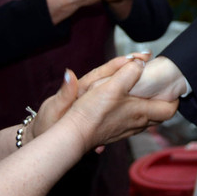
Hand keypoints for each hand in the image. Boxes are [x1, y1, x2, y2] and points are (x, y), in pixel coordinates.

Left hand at [23, 53, 153, 144]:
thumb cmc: (47, 124)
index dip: (122, 63)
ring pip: (118, 90)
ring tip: (154, 81)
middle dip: (133, 67)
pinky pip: (115, 104)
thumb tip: (69, 74)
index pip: (105, 71)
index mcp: (83, 88)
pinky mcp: (97, 112)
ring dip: (134, 83)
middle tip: (150, 59)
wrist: (42, 139)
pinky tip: (143, 103)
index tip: (139, 57)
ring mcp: (95, 101)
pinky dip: (128, 101)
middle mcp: (91, 92)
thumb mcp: (54, 109)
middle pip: (115, 76)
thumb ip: (64, 93)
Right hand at [64, 56, 178, 151]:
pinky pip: (132, 122)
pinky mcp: (115, 132)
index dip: (175, 99)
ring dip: (148, 107)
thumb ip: (129, 71)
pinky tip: (124, 104)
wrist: (74, 134)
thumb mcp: (112, 85)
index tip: (172, 88)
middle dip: (162, 101)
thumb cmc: (93, 111)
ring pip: (145, 119)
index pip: (169, 110)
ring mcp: (126, 130)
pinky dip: (134, 112)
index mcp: (141, 112)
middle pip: (159, 115)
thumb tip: (141, 62)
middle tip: (159, 88)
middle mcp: (137, 124)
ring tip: (143, 93)